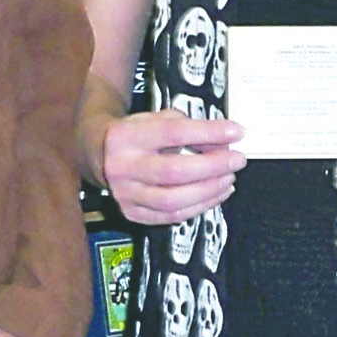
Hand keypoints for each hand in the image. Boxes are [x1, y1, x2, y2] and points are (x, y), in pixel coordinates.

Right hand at [95, 110, 243, 224]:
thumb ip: (190, 127)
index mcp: (127, 136)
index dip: (209, 133)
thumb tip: (224, 142)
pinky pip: (171, 216)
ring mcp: (125, 194)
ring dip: (209, 190)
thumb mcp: (158, 119)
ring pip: (173, 200)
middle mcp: (123, 167)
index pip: (174, 133)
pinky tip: (215, 194)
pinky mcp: (132, 213)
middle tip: (236, 160)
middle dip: (213, 166)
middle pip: (174, 171)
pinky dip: (199, 206)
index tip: (235, 131)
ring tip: (228, 178)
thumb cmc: (135, 135)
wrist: (99, 155)